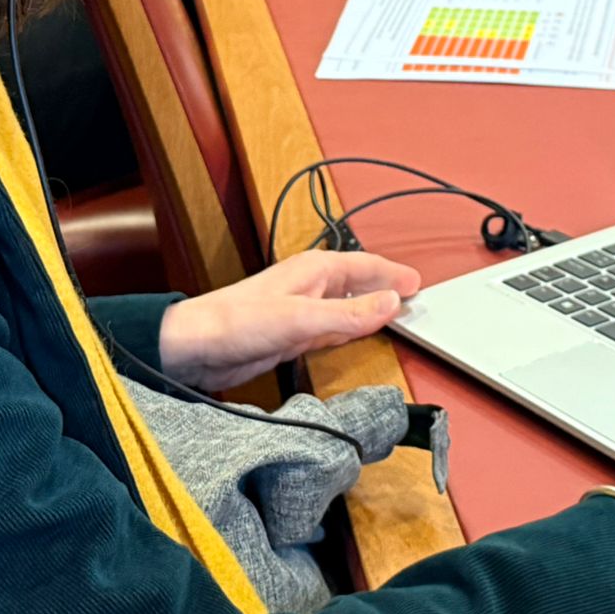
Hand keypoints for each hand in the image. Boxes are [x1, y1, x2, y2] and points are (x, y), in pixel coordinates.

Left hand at [157, 250, 421, 391]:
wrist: (197, 346)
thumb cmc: (237, 321)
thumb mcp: (302, 318)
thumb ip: (349, 314)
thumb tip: (390, 302)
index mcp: (315, 270)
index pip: (366, 267)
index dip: (393, 275)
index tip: (418, 284)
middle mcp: (310, 287)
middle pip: (358, 284)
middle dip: (385, 289)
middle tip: (413, 299)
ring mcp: (301, 311)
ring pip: (346, 308)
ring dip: (369, 311)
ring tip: (393, 316)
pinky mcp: (291, 336)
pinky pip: (331, 329)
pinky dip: (349, 332)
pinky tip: (355, 337)